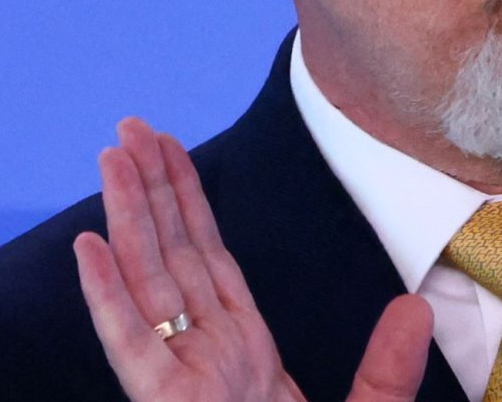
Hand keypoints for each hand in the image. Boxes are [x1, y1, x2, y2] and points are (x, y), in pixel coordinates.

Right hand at [73, 118, 432, 401]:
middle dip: (149, 192)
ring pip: (148, 286)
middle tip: (128, 126)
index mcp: (247, 361)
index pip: (211, 262)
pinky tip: (87, 247)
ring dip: (126, 220)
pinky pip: (131, 349)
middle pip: (173, 259)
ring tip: (109, 156)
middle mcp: (207, 364)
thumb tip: (414, 308)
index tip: (170, 147)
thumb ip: (384, 372)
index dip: (191, 202)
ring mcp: (183, 388)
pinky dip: (107, 299)